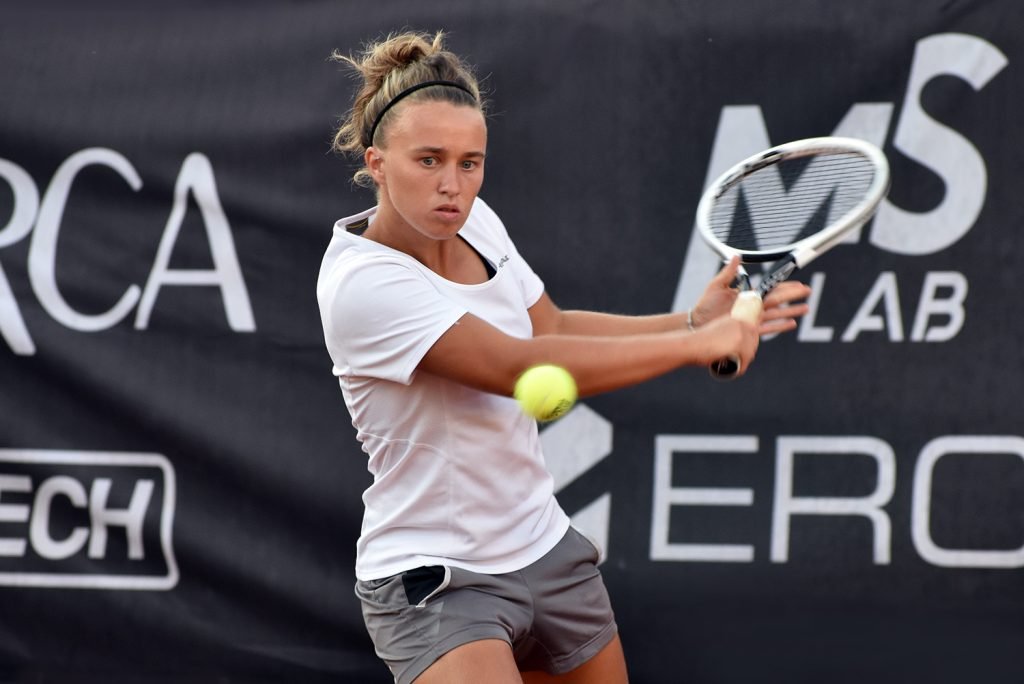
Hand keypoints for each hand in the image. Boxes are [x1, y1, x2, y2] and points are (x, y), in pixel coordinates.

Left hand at [689, 257, 811, 336]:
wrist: (696, 324)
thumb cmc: (704, 306)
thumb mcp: (716, 286)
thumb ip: (728, 273)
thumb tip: (737, 256)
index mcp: (747, 295)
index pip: (770, 289)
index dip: (784, 286)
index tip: (797, 282)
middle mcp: (752, 307)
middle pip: (777, 300)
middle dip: (793, 296)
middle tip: (808, 291)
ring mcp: (751, 319)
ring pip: (776, 314)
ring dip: (791, 311)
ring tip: (806, 308)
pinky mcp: (747, 330)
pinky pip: (767, 328)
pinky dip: (779, 326)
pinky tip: (792, 324)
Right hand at [692, 314, 760, 375]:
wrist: (690, 344)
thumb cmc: (697, 341)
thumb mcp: (714, 332)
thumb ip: (724, 334)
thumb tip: (733, 347)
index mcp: (734, 318)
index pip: (751, 331)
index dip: (750, 343)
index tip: (744, 353)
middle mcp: (739, 323)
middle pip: (753, 341)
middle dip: (749, 353)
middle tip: (740, 363)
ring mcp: (740, 333)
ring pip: (750, 351)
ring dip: (745, 361)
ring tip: (736, 368)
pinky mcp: (739, 344)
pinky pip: (746, 358)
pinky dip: (742, 367)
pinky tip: (737, 371)